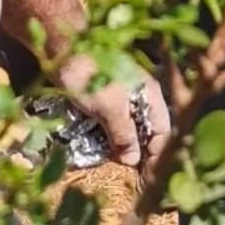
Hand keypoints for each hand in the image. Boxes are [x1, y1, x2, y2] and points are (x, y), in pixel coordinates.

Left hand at [57, 53, 170, 168]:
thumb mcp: (110, 108)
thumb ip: (124, 135)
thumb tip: (133, 160)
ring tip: (110, 165)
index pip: (162, 131)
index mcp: (149, 94)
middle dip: (136, 153)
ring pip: (125, 127)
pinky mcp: (100, 97)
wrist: (62, 47)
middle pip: (145, 130)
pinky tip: (95, 148)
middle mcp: (138, 95)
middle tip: (127, 175)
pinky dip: (103, 135)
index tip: (145, 177)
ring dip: (118, 146)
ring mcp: (118, 96)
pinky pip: (107, 121)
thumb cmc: (91, 74)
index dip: (156, 154)